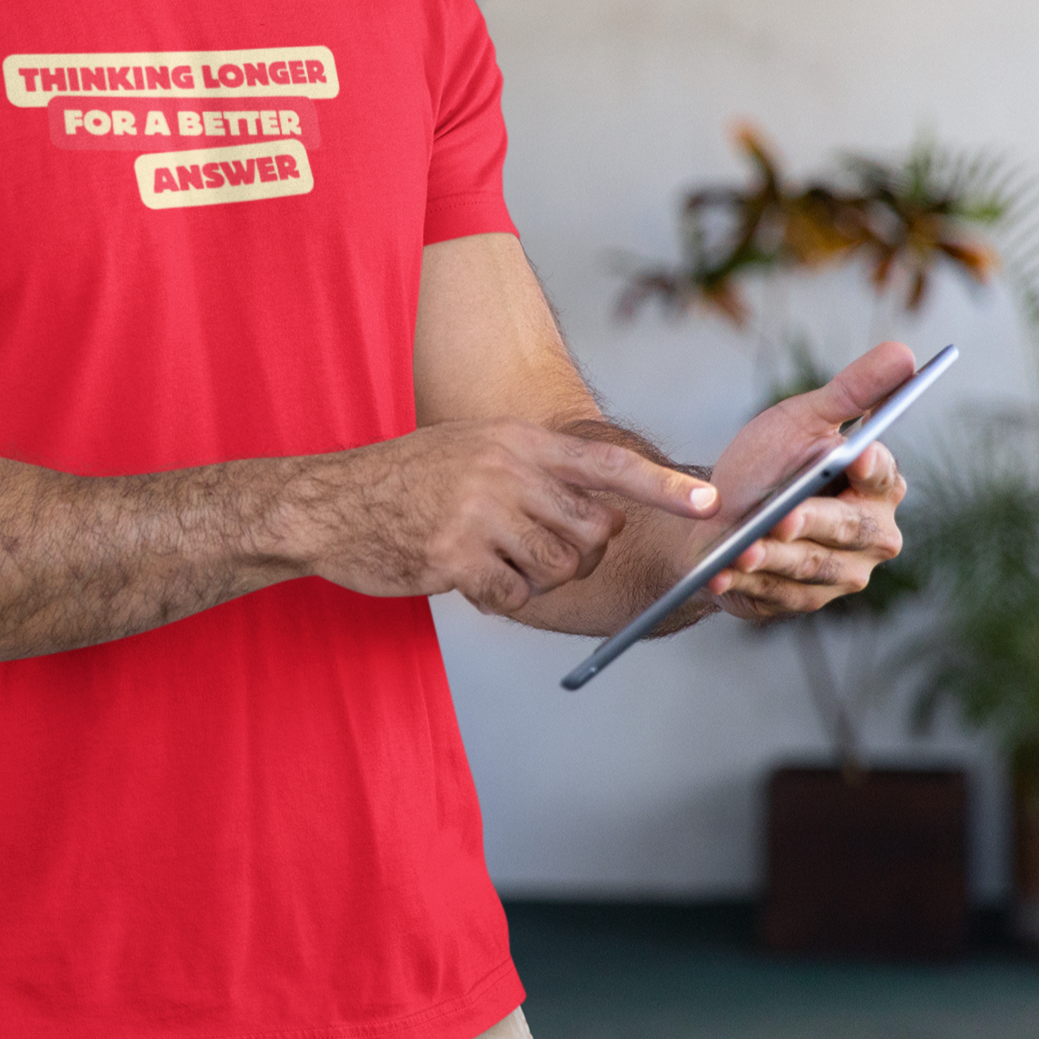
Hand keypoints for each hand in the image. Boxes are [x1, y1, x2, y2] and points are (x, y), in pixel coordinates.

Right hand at [304, 420, 720, 617]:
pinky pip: (515, 598)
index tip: (710, 503)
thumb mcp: (472, 451)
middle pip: (592, 532)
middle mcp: (504, 469)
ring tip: (492, 562)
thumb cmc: (403, 482)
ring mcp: (480, 512)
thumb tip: (605, 517)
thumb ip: (534, 473)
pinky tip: (465, 577)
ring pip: (560, 569)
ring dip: (537, 580)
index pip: (606, 462)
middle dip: (578, 555)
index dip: (662, 486)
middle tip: (533, 552)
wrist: (328, 503)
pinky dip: (498, 599)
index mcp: (515, 439)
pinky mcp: (455, 556)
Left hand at [693, 343, 912, 621]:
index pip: (881, 477)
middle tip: (781, 516)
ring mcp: (841, 574)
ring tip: (738, 548)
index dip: (870, 469)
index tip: (857, 455)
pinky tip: (719, 574)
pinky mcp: (803, 600)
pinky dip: (744, 583)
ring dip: (771, 557)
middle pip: (846, 529)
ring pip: (808, 566)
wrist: (719, 512)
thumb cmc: (769, 461)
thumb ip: (851, 391)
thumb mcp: (802, 420)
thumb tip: (904, 351)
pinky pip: (775, 595)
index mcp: (878, 486)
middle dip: (810, 522)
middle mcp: (871, 536)